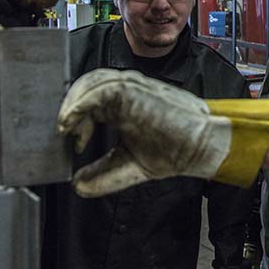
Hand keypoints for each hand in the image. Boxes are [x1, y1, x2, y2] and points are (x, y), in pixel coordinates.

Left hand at [57, 69, 268, 195]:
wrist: (201, 147)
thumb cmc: (174, 151)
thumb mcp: (128, 165)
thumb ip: (103, 172)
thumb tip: (77, 185)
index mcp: (125, 102)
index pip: (89, 96)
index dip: (75, 116)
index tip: (75, 142)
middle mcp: (127, 89)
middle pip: (85, 85)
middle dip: (70, 107)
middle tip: (68, 133)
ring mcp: (131, 86)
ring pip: (89, 82)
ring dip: (72, 104)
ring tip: (68, 128)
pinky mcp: (134, 90)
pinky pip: (98, 89)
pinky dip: (79, 104)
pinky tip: (73, 122)